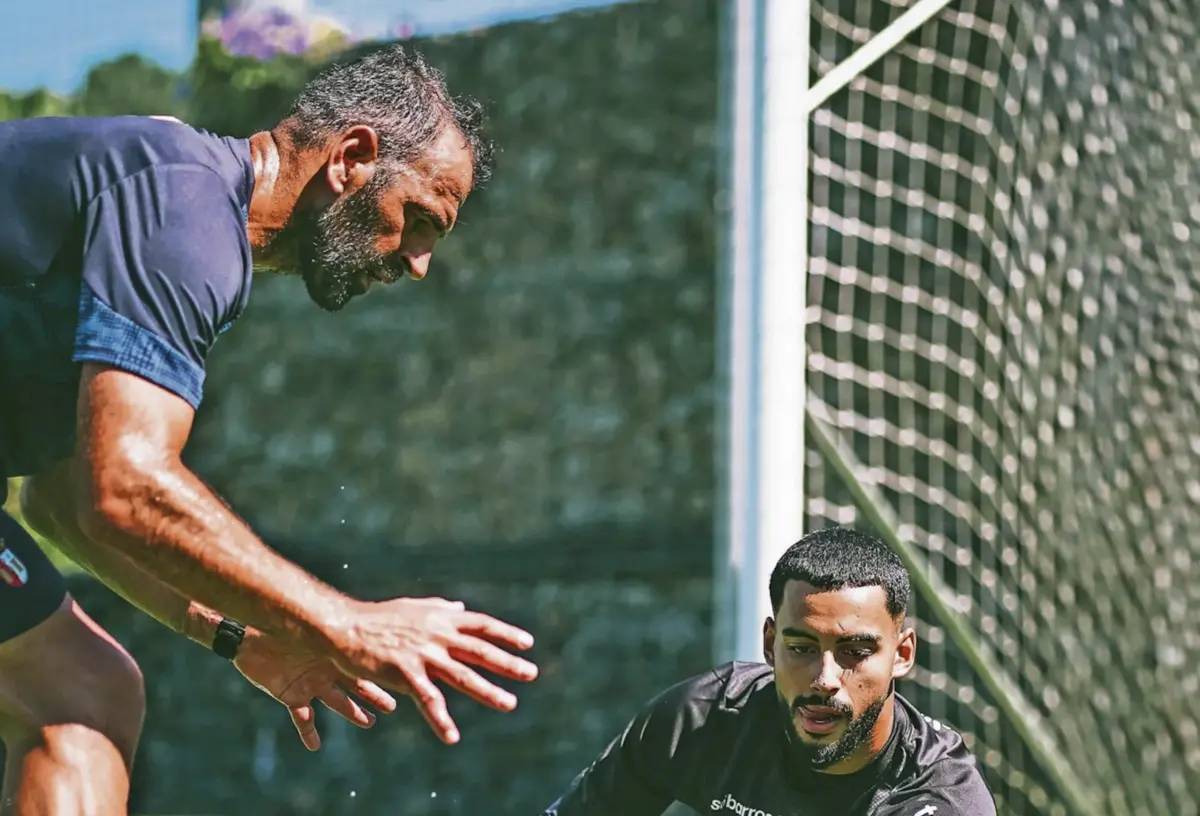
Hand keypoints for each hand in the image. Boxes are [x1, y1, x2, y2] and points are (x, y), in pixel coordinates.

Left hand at [234, 629, 397, 750]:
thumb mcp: (311, 622)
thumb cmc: (279, 623)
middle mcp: (327, 668)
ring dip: (352, 713)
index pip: (364, 667)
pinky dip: (308, 732)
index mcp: (335, 653)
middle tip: (391, 706)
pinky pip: (302, 718)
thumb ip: (332, 624)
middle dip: (374, 696)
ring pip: (337, 702)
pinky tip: (314, 746)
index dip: (382, 678)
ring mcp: (310, 682)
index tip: (402, 683)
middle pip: (356, 686)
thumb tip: (369, 612)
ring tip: (369, 721)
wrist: (248, 633)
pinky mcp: (290, 694)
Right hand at [322, 596, 538, 744]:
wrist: (345, 628)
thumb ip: (439, 608)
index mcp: (441, 618)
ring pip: (463, 676)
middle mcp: (438, 635)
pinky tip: (451, 736)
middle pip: (480, 651)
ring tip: (510, 704)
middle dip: (508, 663)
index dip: (506, 634)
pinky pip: (429, 700)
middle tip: (531, 673)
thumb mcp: (413, 608)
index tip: (527, 643)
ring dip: (488, 691)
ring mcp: (424, 654)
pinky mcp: (406, 673)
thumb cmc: (378, 618)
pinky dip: (441, 719)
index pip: (482, 625)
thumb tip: (460, 608)